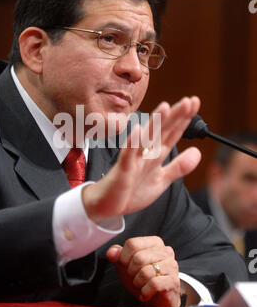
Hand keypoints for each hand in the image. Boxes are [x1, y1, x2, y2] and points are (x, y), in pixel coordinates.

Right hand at [82, 96, 200, 222]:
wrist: (107, 205)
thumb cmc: (132, 190)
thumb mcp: (162, 179)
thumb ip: (179, 166)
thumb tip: (198, 152)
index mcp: (155, 154)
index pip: (172, 133)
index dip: (184, 119)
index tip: (195, 102)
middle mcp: (145, 152)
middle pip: (162, 130)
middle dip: (175, 115)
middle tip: (189, 100)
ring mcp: (133, 159)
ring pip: (145, 138)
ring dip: (154, 123)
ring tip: (165, 107)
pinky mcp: (122, 169)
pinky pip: (127, 155)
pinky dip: (133, 143)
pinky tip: (138, 130)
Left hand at [106, 236, 180, 306]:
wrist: (157, 300)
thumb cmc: (142, 279)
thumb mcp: (126, 266)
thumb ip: (117, 256)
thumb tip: (111, 253)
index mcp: (154, 242)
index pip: (132, 243)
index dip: (124, 258)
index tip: (126, 267)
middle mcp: (165, 251)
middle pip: (138, 258)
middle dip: (131, 272)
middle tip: (135, 278)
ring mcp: (172, 265)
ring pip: (145, 272)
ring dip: (138, 283)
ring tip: (141, 286)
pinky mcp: (174, 281)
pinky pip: (154, 284)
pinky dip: (145, 292)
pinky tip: (146, 294)